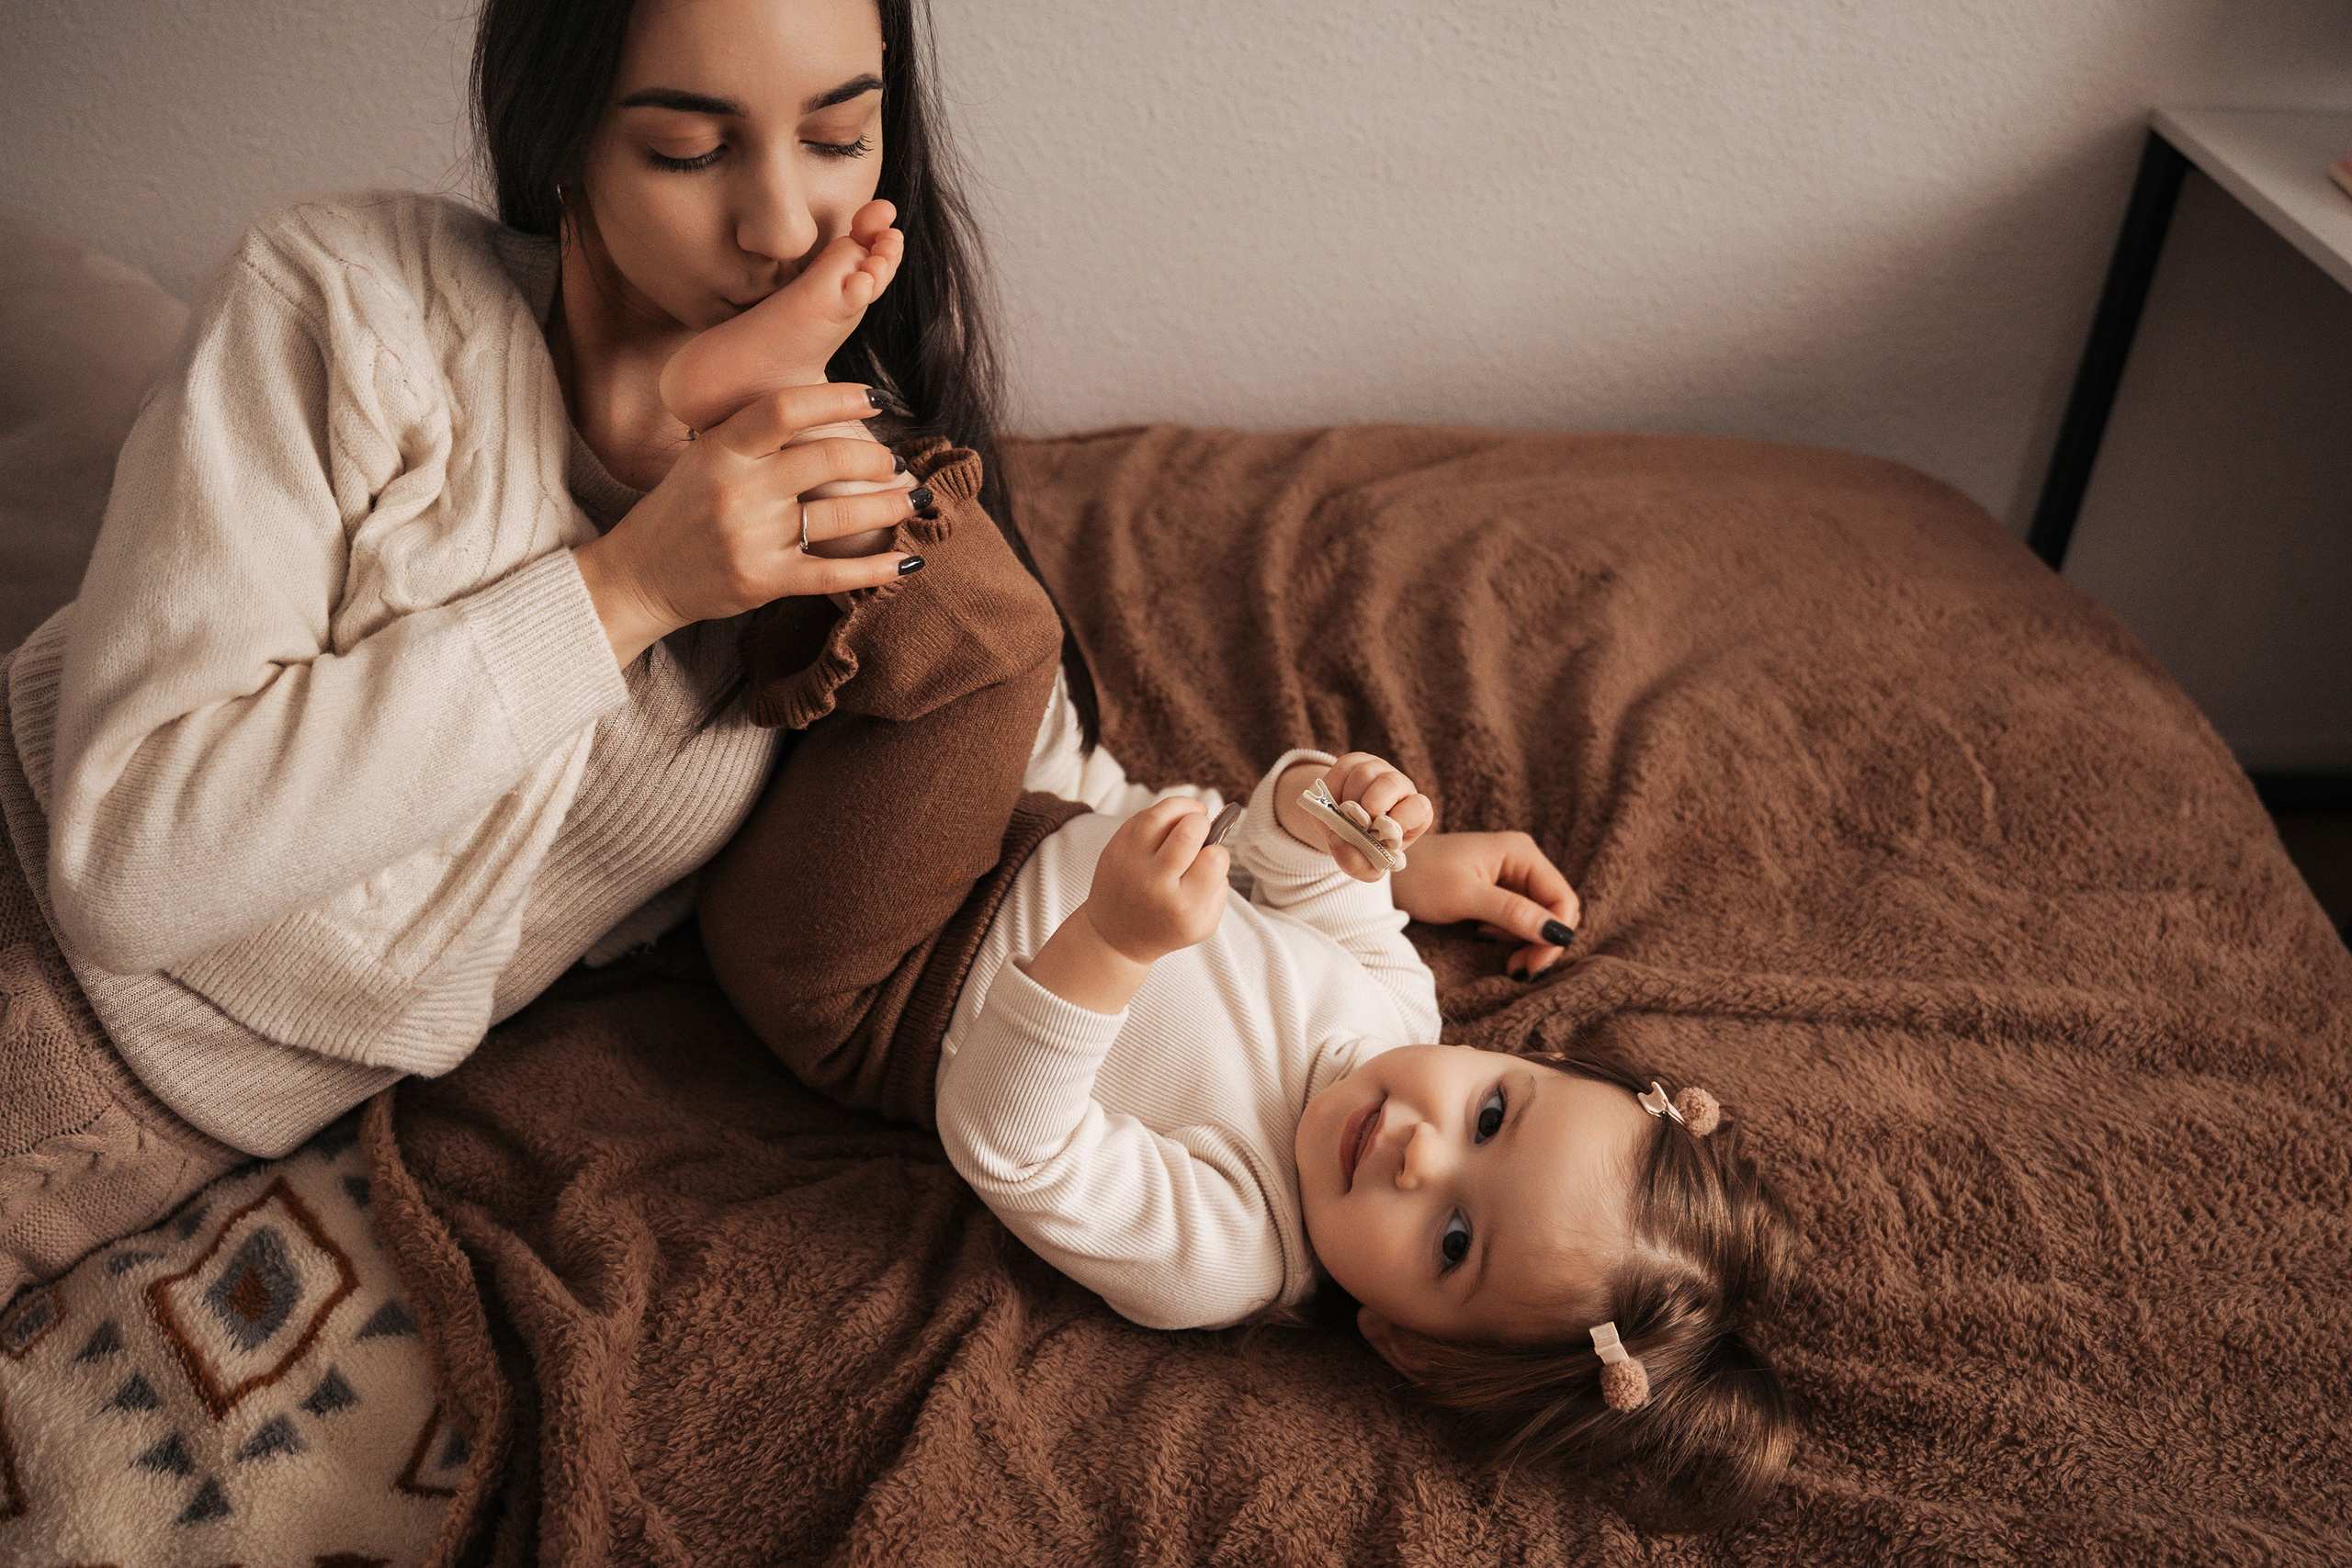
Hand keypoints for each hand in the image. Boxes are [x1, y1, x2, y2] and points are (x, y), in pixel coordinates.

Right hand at [571, 383, 928, 666]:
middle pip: (827, 459)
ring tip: (912, 500)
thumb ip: (754, 436)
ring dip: (889, 507)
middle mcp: (736, 489)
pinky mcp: (763, 581)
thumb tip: (828, 409)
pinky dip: (877, 569)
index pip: (785, 408)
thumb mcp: (705, 458)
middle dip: (877, 458)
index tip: (876, 398)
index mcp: (720, 449)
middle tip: (896, 462)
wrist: (638, 576)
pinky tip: (909, 561)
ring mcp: (751, 537)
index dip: (838, 397)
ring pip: (841, 516)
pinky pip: (834, 574)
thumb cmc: (682, 510)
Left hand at [1080, 798, 1230, 963]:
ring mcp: (1130, 863)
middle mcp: (1155, 882)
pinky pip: (1142, 816)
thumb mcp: (1204, 924)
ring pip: (1160, 814)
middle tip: (1202, 831)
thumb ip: (1219, 887)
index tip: (1211, 859)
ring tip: (1193, 813)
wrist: (1115, 937)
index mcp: (1183, 905)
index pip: (1214, 859)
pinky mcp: (1114, 849)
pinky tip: (1169, 824)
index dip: (1219, 853)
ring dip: (1184, 806)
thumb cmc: (1167, 928)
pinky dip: (1162, 813)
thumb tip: (1217, 844)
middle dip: (1202, 823)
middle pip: (1188, 831)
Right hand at [1271, 752, 1434, 881]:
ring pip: (1364, 774)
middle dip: (1373, 806)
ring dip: (1349, 800)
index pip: (1419, 807)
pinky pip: (1342, 771)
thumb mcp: (1364, 866)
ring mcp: (1377, 770)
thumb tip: (1340, 842)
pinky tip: (1334, 806)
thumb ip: (1358, 865)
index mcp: (1414, 813)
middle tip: (1360, 824)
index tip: (1382, 835)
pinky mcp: (1353, 762)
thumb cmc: (1363, 848)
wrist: (1340, 828)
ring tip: (1344, 818)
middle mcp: (1400, 786)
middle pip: (1392, 783)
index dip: (1401, 820)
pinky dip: (1333, 792)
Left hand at [1390, 830, 1582, 978]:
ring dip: (1526, 942)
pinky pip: (1519, 917)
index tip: (1534, 966)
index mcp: (1521, 852)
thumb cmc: (1420, 877)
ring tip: (1499, 954)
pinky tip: (1486, 937)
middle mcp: (1522, 859)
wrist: (1385, 870)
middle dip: (1542, 943)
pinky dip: (1510, 935)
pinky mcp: (1497, 888)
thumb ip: (1512, 913)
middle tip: (1519, 970)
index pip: (1563, 899)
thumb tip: (1557, 934)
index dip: (1556, 935)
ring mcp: (1510, 873)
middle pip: (1555, 909)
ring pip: (1538, 917)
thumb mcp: (1465, 896)